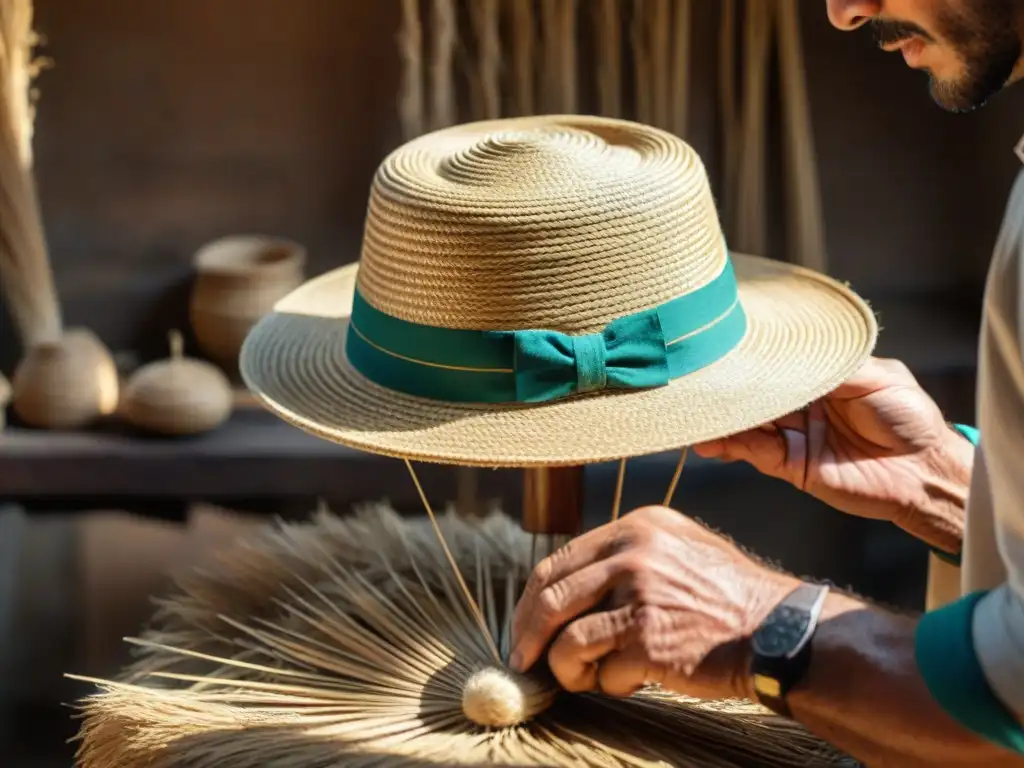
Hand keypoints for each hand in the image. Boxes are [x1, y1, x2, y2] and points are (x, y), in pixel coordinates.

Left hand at [509, 505, 797, 700]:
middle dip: (528, 636)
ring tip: (583, 678)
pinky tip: (627, 682)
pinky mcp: (647, 638)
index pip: (559, 561)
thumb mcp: (676, 551)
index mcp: (637, 526)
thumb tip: (567, 590)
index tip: (525, 626)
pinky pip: (597, 669)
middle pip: (549, 596)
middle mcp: (633, 552)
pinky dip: (604, 683)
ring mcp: (639, 593)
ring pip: (564, 638)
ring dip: (565, 668)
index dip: (531, 600)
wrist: (778, 629)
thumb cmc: (727, 598)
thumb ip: (625, 558)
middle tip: (523, 661)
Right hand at [693, 357, 972, 552]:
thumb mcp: (878, 375)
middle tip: (696, 377)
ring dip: (720, 418)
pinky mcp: (788, 464)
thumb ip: (833, 364)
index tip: (723, 346)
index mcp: (820, 378)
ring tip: (693, 410)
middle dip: (727, 386)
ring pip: (746, 422)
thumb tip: (790, 352)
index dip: (753, 356)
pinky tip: (709, 440)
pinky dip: (730, 446)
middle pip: (754, 392)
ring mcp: (791, 434)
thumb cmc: (910, 419)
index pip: (777, 363)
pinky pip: (753, 451)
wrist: (926, 472)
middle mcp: (799, 404)